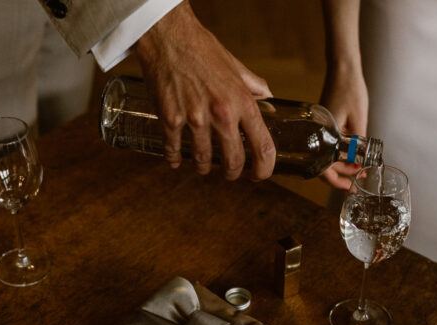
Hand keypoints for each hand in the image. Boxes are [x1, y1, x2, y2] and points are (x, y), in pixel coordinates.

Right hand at [134, 1, 275, 180]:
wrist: (169, 37)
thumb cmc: (202, 48)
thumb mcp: (235, 67)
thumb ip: (252, 86)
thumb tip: (268, 98)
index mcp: (241, 102)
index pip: (262, 146)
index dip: (264, 168)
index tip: (259, 175)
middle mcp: (221, 113)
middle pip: (233, 160)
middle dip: (232, 173)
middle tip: (230, 173)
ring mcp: (194, 118)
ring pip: (202, 159)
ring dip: (204, 167)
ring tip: (203, 166)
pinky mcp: (170, 118)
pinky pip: (173, 149)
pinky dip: (175, 159)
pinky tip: (176, 160)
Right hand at [320, 0, 368, 190]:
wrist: (343, 68)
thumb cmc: (350, 89)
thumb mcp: (359, 118)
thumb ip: (360, 142)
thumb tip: (361, 162)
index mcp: (324, 134)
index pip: (324, 168)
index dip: (336, 181)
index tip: (350, 187)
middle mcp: (318, 134)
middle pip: (324, 165)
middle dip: (341, 176)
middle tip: (356, 182)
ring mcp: (320, 129)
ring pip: (327, 156)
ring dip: (342, 166)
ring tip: (358, 171)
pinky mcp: (324, 124)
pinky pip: (329, 145)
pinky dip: (339, 154)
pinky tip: (351, 156)